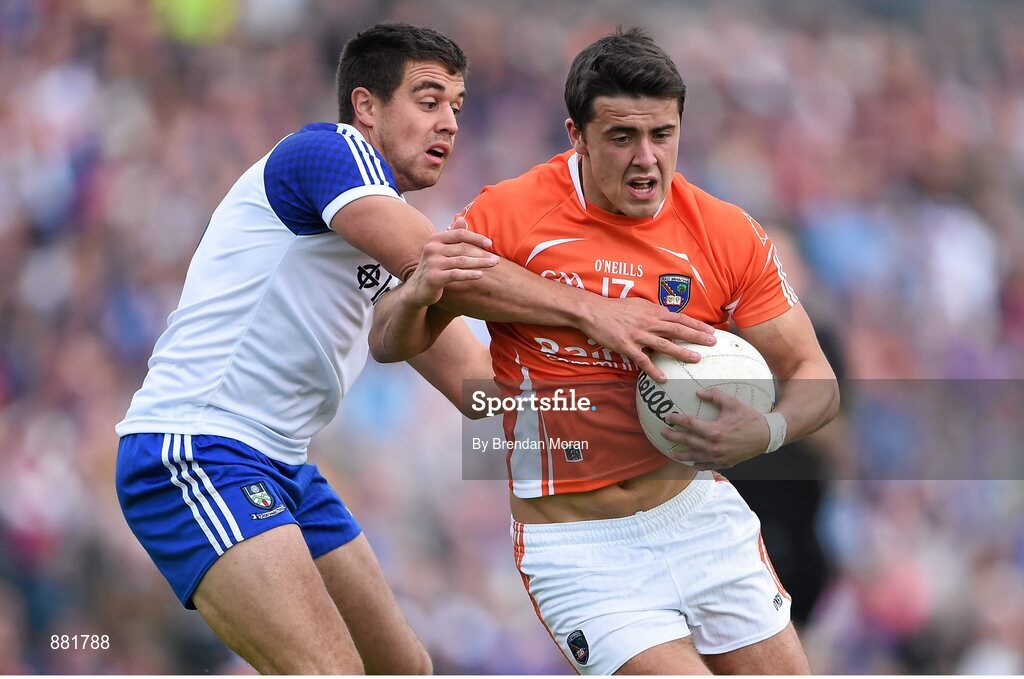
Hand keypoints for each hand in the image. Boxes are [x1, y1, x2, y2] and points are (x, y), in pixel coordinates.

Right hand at [406, 222, 497, 306]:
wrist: (416, 289)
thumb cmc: (433, 268)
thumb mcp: (440, 250)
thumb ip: (451, 235)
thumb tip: (461, 218)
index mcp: (435, 239)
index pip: (459, 234)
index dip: (476, 238)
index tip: (489, 243)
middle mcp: (432, 249)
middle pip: (463, 248)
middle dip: (481, 253)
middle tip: (496, 258)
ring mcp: (432, 263)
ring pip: (462, 261)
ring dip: (480, 263)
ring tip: (493, 264)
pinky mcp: (434, 277)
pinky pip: (456, 274)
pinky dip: (469, 274)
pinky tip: (480, 275)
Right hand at [578, 296, 715, 380]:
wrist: (593, 311)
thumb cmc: (615, 308)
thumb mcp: (638, 304)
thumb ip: (654, 311)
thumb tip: (668, 315)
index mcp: (653, 312)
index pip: (680, 318)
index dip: (696, 325)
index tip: (711, 330)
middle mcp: (649, 322)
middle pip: (678, 330)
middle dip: (697, 336)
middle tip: (712, 343)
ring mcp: (638, 335)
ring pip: (665, 344)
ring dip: (682, 352)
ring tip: (696, 359)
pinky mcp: (627, 346)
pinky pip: (643, 360)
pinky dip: (653, 370)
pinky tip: (663, 379)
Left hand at [660, 389, 770, 469]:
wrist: (766, 436)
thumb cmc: (749, 417)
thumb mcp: (733, 403)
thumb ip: (715, 395)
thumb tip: (698, 392)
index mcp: (715, 431)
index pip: (690, 424)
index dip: (677, 420)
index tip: (668, 417)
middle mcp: (714, 446)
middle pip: (688, 441)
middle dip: (673, 436)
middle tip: (662, 432)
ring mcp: (719, 457)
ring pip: (695, 456)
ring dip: (682, 454)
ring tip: (672, 452)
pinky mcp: (725, 463)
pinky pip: (707, 466)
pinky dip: (698, 465)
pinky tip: (691, 463)